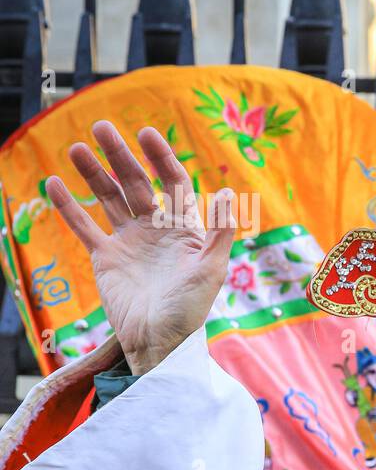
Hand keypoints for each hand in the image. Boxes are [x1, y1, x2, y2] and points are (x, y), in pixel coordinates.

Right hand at [46, 120, 236, 375]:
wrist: (160, 341)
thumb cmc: (191, 309)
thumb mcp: (211, 269)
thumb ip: (221, 232)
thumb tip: (229, 193)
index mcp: (184, 228)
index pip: (173, 183)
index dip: (161, 158)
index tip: (146, 134)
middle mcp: (156, 229)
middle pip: (136, 183)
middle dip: (120, 156)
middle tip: (101, 127)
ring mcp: (129, 241)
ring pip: (108, 198)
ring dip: (93, 173)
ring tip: (76, 148)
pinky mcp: (105, 257)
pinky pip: (84, 226)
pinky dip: (69, 207)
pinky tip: (53, 183)